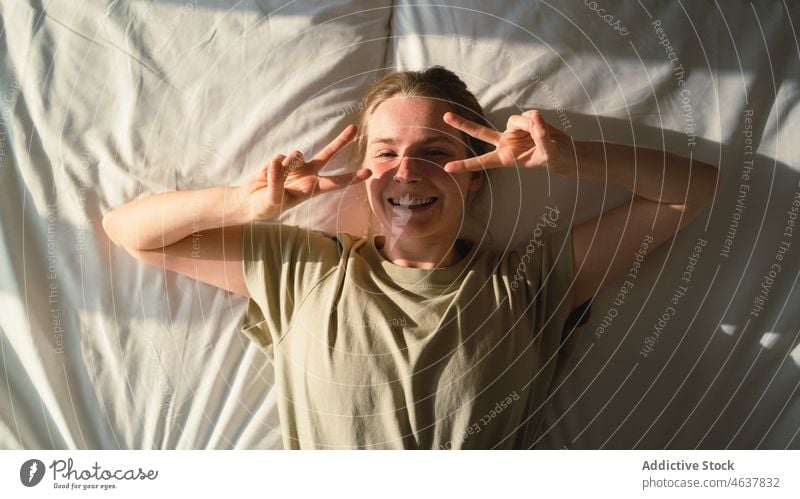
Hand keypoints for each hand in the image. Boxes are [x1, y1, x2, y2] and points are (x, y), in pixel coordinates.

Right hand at [238, 124, 370, 220]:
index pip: (335, 183)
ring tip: (274, 179)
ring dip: (287, 164)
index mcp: (312, 189)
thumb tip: (278, 160)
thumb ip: (277, 182)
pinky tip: (266, 177)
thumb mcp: (273, 200)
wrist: (250, 201)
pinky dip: (270, 168)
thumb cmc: (265, 206)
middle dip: (340, 141)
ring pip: (297, 154)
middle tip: (354, 128)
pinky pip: (278, 158)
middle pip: (327, 154)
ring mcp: (296, 165)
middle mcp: (308, 174)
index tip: (369, 172)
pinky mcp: (282, 160)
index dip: (352, 178)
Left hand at [442, 110, 574, 172]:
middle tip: (445, 117)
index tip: (447, 168)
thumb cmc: (554, 159)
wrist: (565, 152)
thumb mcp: (549, 154)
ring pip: (514, 120)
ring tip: (543, 133)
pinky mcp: (523, 121)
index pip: (482, 161)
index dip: (465, 165)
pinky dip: (536, 121)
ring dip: (529, 126)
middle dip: (463, 124)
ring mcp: (512, 131)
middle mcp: (505, 143)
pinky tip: (543, 126)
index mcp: (505, 158)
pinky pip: (527, 115)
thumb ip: (541, 138)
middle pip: (480, 132)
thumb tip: (535, 118)